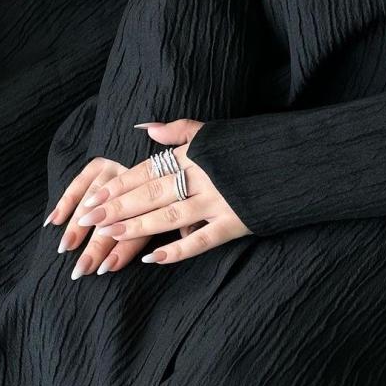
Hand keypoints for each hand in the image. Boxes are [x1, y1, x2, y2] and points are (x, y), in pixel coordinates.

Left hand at [43, 119, 250, 277]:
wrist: (297, 162)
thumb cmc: (252, 148)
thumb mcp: (216, 131)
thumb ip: (180, 129)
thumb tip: (146, 127)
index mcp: (194, 154)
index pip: (147, 171)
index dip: (118, 186)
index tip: (92, 199)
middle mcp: (202, 177)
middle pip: (151, 193)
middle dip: (117, 207)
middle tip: (88, 220)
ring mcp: (219, 202)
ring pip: (169, 216)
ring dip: (137, 227)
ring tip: (109, 236)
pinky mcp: (236, 223)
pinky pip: (200, 240)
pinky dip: (176, 250)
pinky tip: (152, 258)